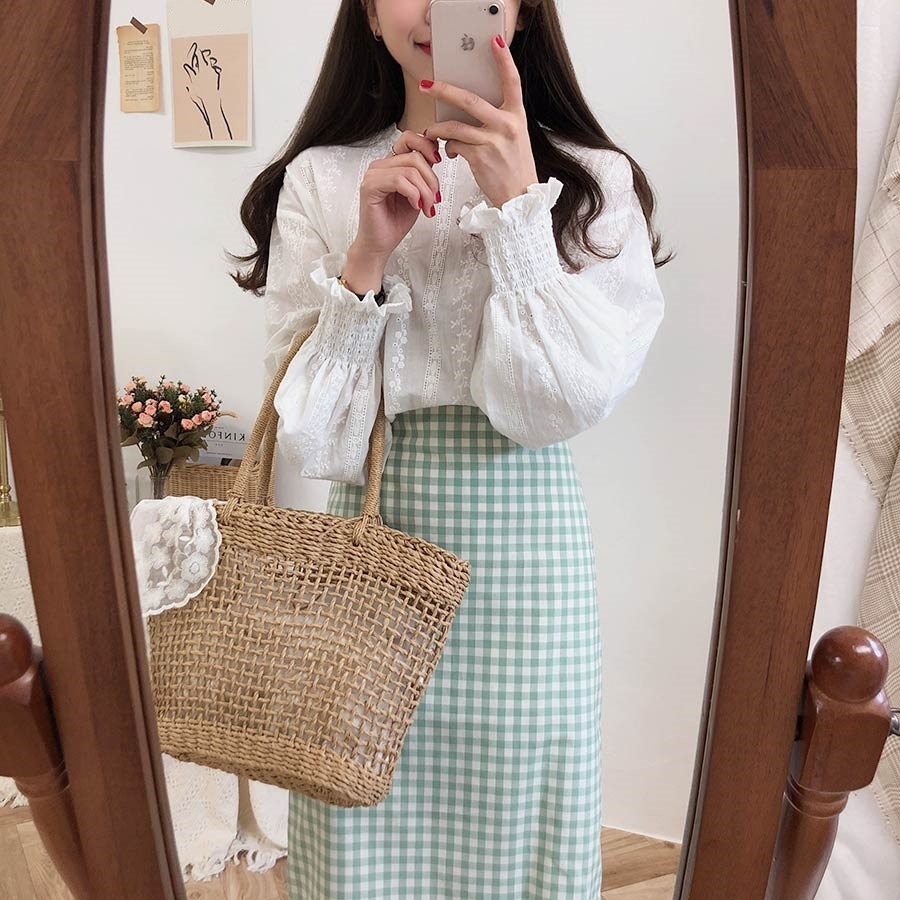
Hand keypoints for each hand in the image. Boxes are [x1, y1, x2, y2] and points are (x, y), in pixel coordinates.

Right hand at [351, 130, 442, 263]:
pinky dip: (413, 194)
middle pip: (415, 157)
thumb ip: (422, 174)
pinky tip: (416, 206)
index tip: (439, 160)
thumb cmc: (395, 221)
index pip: (409, 138)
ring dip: (425, 191)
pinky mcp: (370, 187)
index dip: (427, 145)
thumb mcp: (417, 193)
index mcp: (390, 164)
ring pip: (410, 170)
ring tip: (426, 207)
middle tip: (434, 200)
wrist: (381, 244)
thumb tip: (436, 155)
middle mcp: (380, 166)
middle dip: (431, 180)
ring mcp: (373, 175)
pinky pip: (399, 180)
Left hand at [420, 34, 538, 208]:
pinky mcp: (480, 157)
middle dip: (443, 90)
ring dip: (438, 129)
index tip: (493, 41)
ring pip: (454, 126)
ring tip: (431, 132)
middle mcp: (506, 125)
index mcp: (517, 116)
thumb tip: (468, 109)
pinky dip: (449, 148)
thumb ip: (497, 120)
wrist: (519, 198)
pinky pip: (454, 145)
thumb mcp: (514, 138)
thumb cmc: (514, 168)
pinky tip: (452, 153)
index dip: (503, 60)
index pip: (512, 81)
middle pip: (469, 99)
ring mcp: (493, 141)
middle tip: (426, 85)